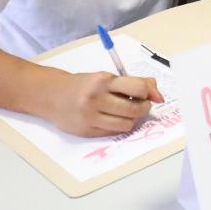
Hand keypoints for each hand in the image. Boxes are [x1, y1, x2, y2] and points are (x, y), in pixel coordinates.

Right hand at [44, 70, 163, 136]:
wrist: (52, 96)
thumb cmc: (85, 85)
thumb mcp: (107, 77)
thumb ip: (134, 83)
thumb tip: (158, 95)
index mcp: (103, 81)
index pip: (137, 88)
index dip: (150, 93)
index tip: (152, 95)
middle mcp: (95, 99)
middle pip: (133, 109)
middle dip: (144, 108)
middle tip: (142, 104)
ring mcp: (89, 117)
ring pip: (126, 124)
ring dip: (133, 119)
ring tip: (128, 112)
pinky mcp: (86, 131)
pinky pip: (113, 132)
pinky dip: (119, 126)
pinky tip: (114, 118)